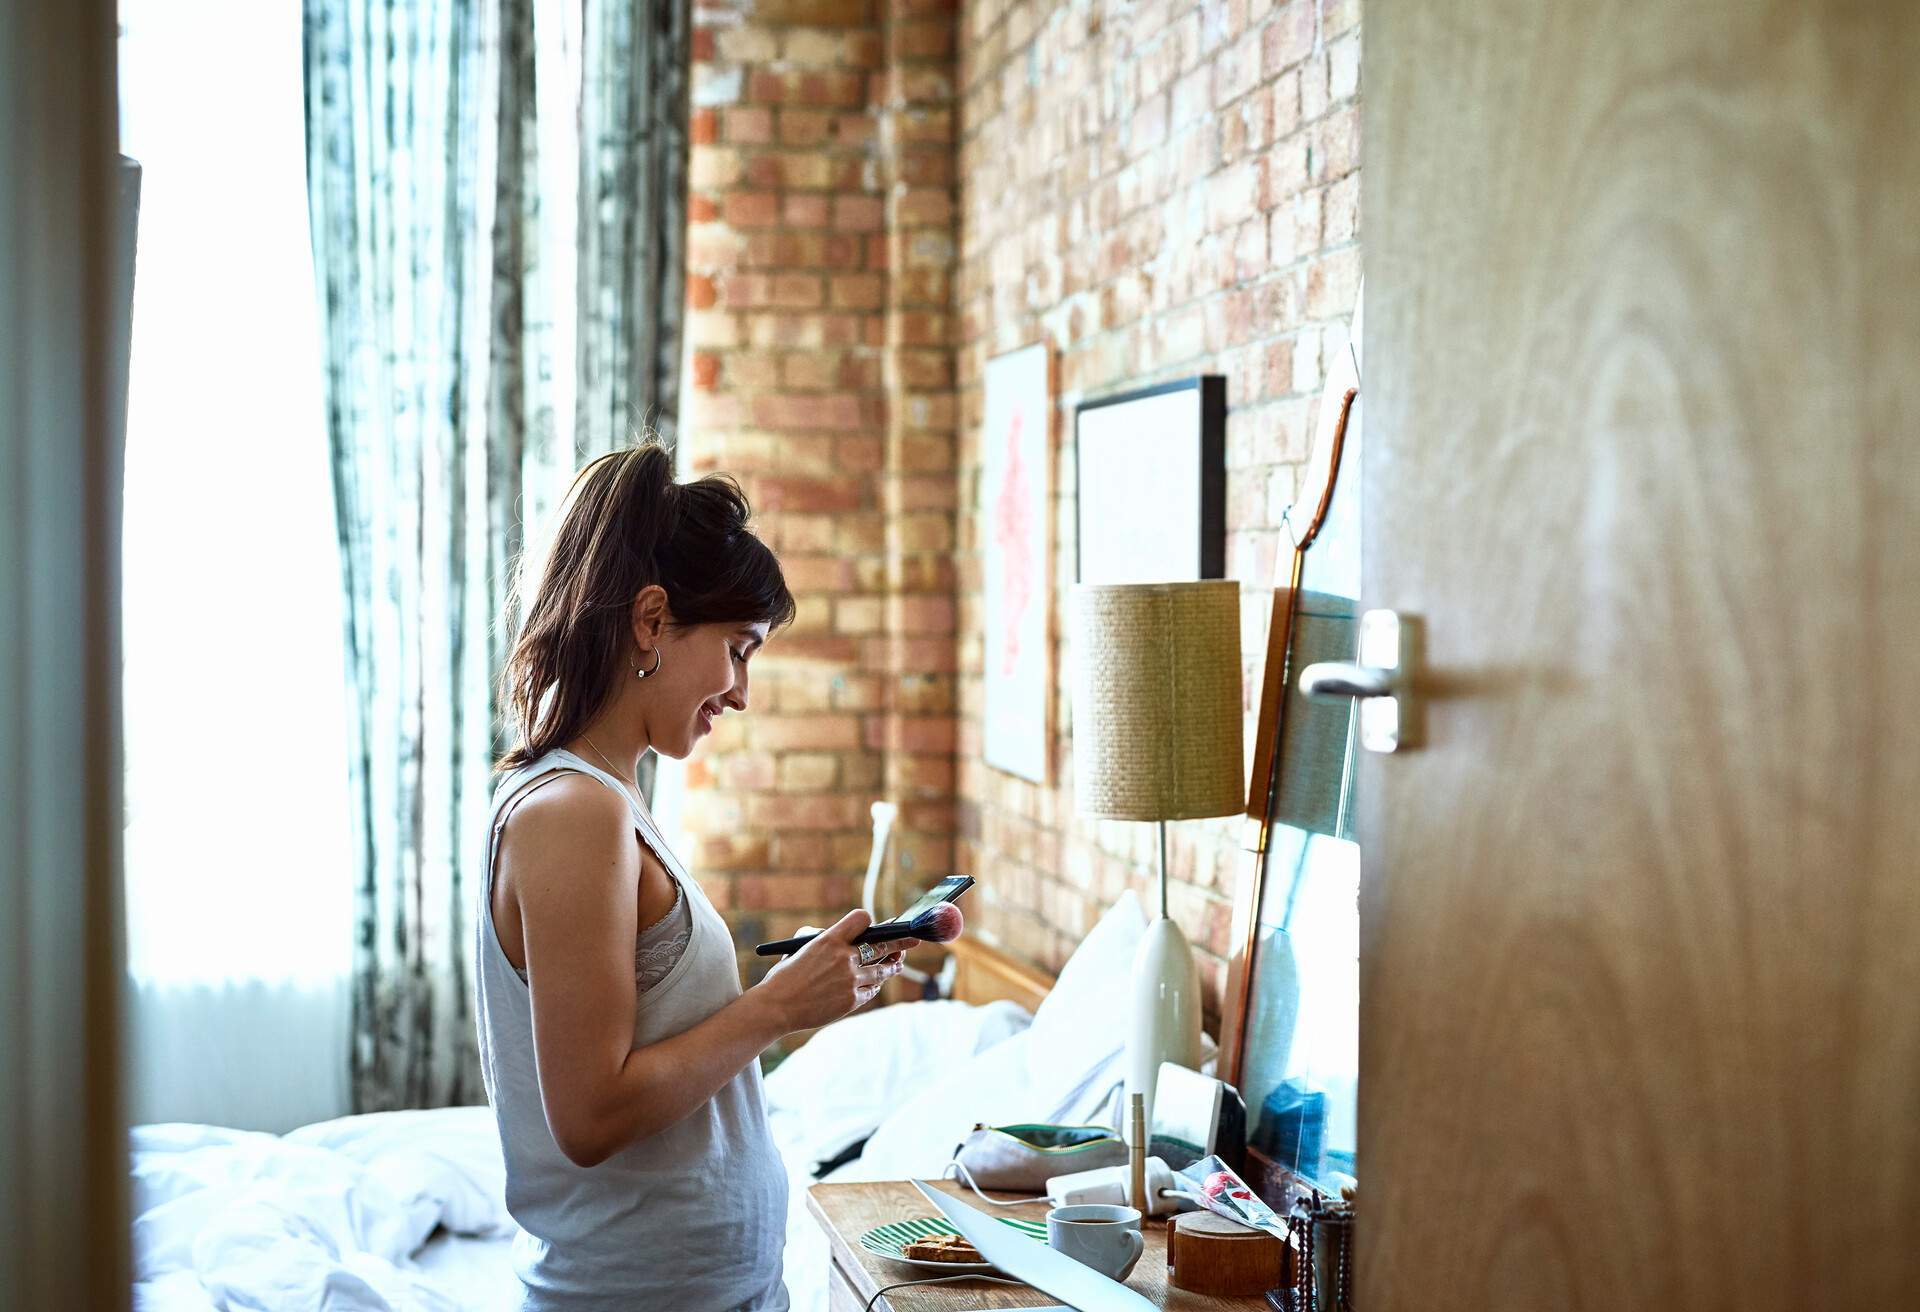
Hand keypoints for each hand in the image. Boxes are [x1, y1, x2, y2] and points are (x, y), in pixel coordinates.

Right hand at [757, 909, 920, 1031]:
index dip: (868, 921)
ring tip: (897, 963)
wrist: (777, 1007)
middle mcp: (844, 958)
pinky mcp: (853, 999)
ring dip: (891, 966)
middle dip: (901, 942)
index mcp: (829, 940)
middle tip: (912, 940)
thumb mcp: (800, 948)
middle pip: (883, 944)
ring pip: (882, 969)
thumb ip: (823, 938)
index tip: (872, 925)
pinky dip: (873, 985)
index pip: (861, 919)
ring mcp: (851, 980)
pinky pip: (872, 989)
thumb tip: (842, 935)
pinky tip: (875, 983)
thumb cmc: (785, 976)